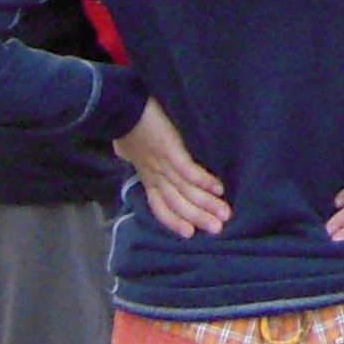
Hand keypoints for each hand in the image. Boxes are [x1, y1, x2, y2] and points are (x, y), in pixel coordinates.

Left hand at [115, 100, 230, 237]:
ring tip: (225, 214)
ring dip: (206, 204)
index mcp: (147, 177)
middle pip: (177, 204)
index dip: (174, 222)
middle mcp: (155, 176)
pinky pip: (188, 171)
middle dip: (199, 218)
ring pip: (186, 191)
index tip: (190, 234)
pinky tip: (219, 189)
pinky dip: (204, 181)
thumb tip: (128, 153)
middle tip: (218, 230)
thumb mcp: (128, 148)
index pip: (160, 207)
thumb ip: (135, 155)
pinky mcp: (171, 150)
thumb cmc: (125, 125)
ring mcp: (162, 165)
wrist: (119, 109)